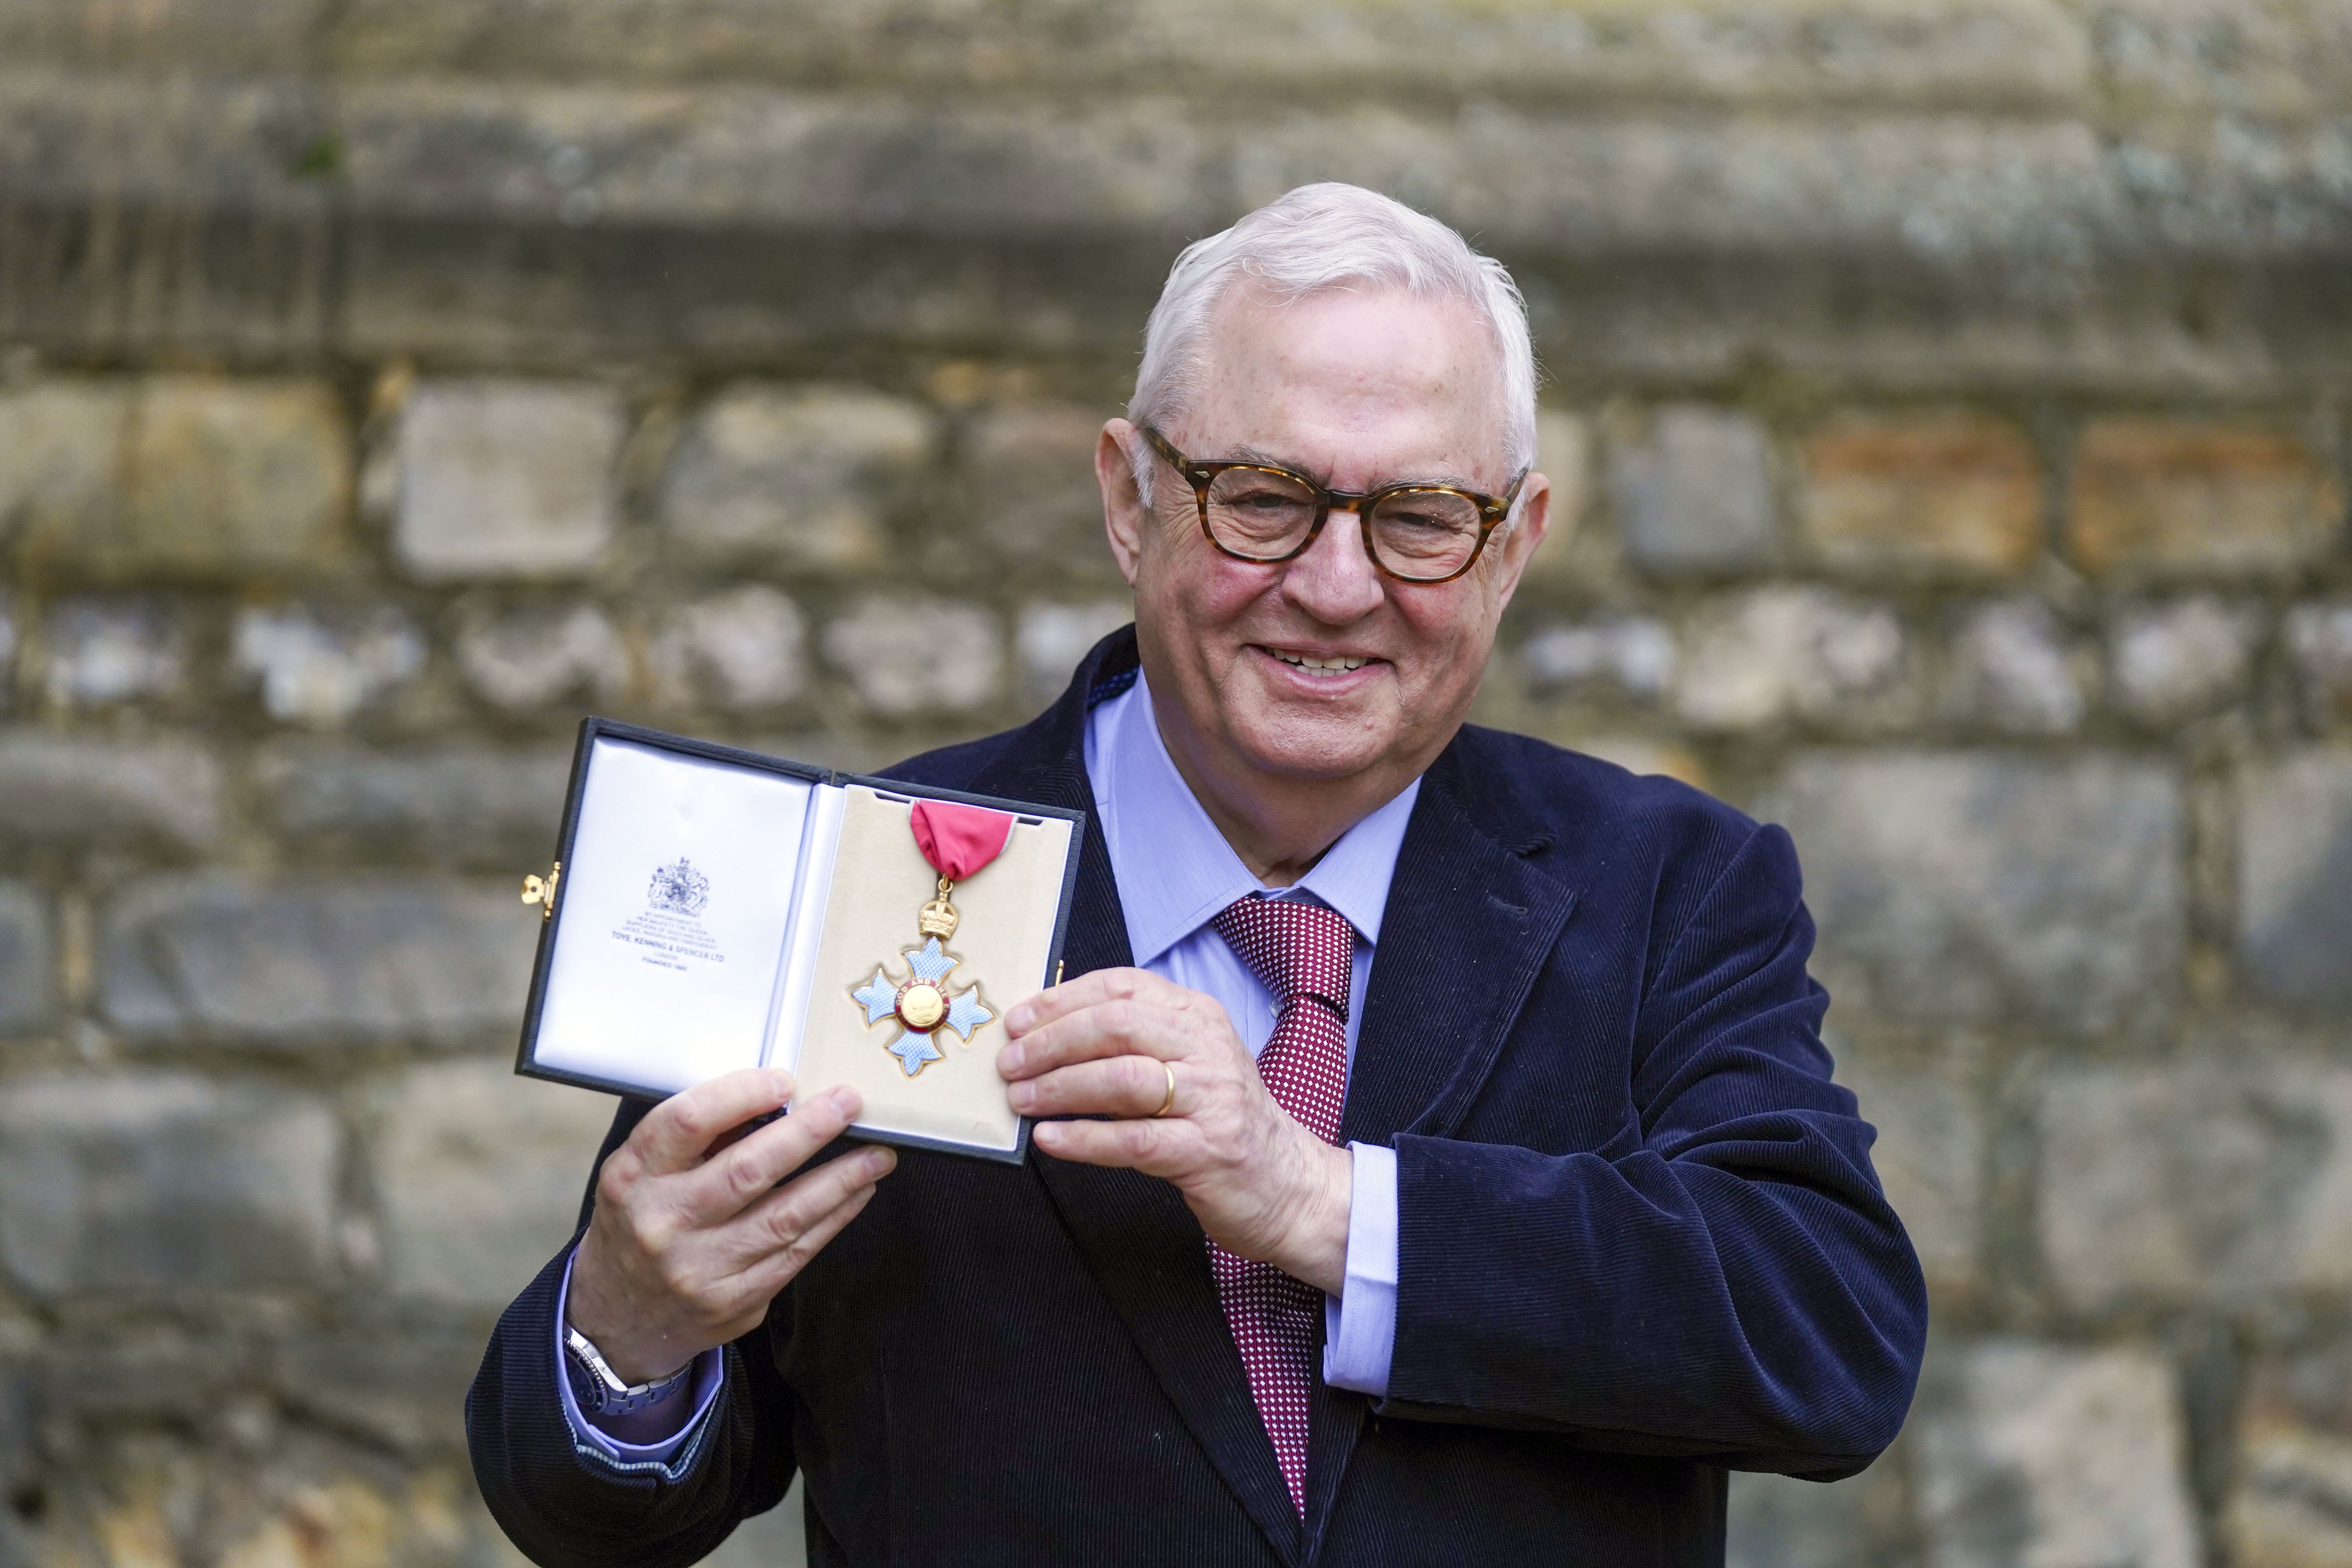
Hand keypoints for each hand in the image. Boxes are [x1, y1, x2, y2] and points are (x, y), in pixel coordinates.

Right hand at [566, 1068, 896, 1383]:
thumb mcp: (641, 1174)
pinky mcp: (734, 1303)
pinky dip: (834, 1218)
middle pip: (747, 1170)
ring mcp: (700, 1270)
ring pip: (784, 1217)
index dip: (741, 1094)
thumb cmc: (637, 1227)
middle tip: (848, 1104)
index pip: (687, 1122)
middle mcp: (663, 1224)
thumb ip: (697, 1138)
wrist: (616, 1321)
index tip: (784, 1080)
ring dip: (840, 1180)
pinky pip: (796, 1254)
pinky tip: (857, 1193)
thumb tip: (773, 1099)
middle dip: (808, 1132)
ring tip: (877, 1153)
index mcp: (632, 1178)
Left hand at [998, 968, 1351, 1293]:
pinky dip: (1083, 1138)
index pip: (1122, 988)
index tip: (1020, 1020)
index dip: (1062, 1000)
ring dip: (1060, 1087)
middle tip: (1010, 1062)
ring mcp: (1211, 1099)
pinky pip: (1132, 1139)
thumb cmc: (1220, 1122)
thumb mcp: (1187, 1064)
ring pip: (1122, 1078)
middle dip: (1052, 1041)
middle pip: (1117, 1026)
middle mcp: (1208, 1049)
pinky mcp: (1207, 1151)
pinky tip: (1050, 1138)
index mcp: (1198, 1017)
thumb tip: (1048, 1037)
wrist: (1287, 1184)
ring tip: (1021, 1099)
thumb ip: (1133, 1044)